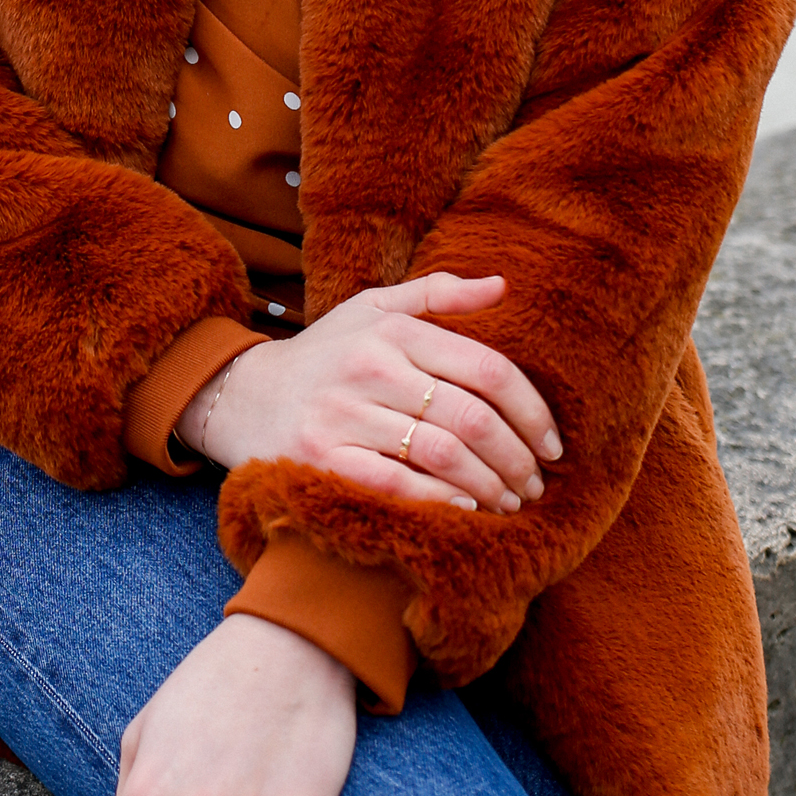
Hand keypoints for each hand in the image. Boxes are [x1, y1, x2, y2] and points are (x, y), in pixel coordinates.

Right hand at [186, 273, 561, 513]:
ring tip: (508, 502)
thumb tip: (502, 286)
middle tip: (535, 485)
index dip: (533, 411)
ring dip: (488, 486)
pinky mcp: (320, 457)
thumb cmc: (325, 354)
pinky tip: (465, 509)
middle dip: (517, 458)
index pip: (488, 369)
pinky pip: (394, 484)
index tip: (553, 445)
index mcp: (394, 329)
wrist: (242, 396)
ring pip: (441, 454)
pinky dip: (438, 500)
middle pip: (472, 416)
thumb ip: (437, 295)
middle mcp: (371, 367)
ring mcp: (343, 414)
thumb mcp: (372, 309)